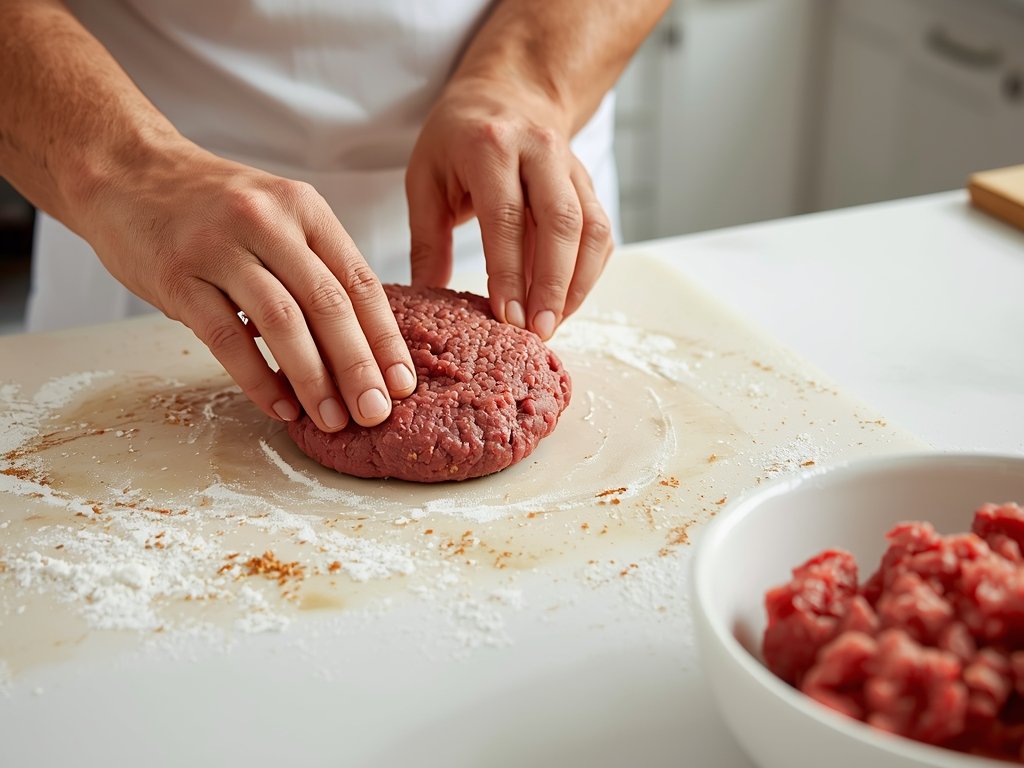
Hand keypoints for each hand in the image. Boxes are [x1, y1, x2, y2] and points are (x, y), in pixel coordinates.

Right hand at [77, 143, 416, 430]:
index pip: (359, 280)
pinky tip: (279, 406)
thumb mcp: (277, 214)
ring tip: (333, 419)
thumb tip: (363, 343)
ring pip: (282, 322)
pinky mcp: (177, 275)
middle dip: (358, 366)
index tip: (403, 382)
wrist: (125, 170)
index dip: (385, 337)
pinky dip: (258, 378)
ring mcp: (219, 247)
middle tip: (376, 412)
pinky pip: (225, 338)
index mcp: (304, 208)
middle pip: (328, 304)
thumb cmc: (212, 205)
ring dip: (313, 379)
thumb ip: (316, 264)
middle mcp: (267, 221)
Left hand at [405, 76, 613, 339]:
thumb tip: (428, 299)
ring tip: (555, 323)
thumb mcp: (425, 178)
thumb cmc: (456, 138)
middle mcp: (539, 150)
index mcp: (490, 146)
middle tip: (538, 331)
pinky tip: (568, 301)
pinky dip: (589, 271)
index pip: (506, 217)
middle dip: (552, 285)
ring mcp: (571, 165)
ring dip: (577, 283)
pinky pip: (600, 230)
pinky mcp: (587, 182)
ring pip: (590, 228)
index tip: (507, 317)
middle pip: (560, 223)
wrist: (508, 90)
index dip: (509, 272)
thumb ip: (427, 240)